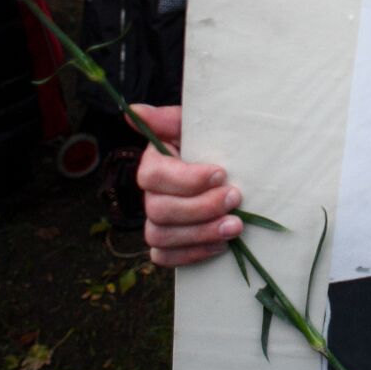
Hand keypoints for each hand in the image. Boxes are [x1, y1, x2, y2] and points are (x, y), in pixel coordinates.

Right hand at [135, 104, 243, 267]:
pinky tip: (221, 246)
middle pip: (159, 210)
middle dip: (201, 207)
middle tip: (235, 198)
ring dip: (200, 234)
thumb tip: (134, 111)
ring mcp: (156, 222)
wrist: (228, 170)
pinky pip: (164, 258)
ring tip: (235, 226)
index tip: (222, 173)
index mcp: (154, 164)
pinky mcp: (166, 245)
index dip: (187, 179)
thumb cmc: (211, 145)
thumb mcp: (195, 127)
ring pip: (160, 236)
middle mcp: (149, 195)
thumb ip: (169, 120)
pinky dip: (191, 254)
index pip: (155, 176)